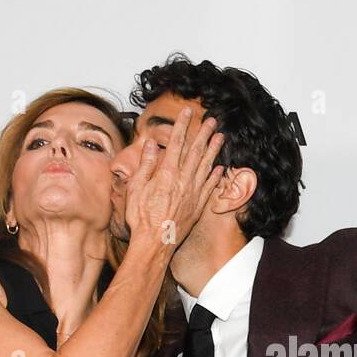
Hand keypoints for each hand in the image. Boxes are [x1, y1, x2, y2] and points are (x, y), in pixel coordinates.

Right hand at [124, 107, 224, 254]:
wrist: (154, 243)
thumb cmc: (141, 218)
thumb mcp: (136, 188)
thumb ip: (145, 164)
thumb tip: (150, 144)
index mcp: (166, 174)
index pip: (176, 143)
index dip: (182, 126)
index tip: (187, 112)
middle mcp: (183, 181)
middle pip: (196, 151)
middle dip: (204, 133)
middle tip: (212, 120)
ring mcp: (193, 193)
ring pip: (206, 166)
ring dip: (214, 150)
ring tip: (220, 137)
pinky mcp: (198, 206)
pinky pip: (210, 187)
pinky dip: (216, 176)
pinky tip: (220, 167)